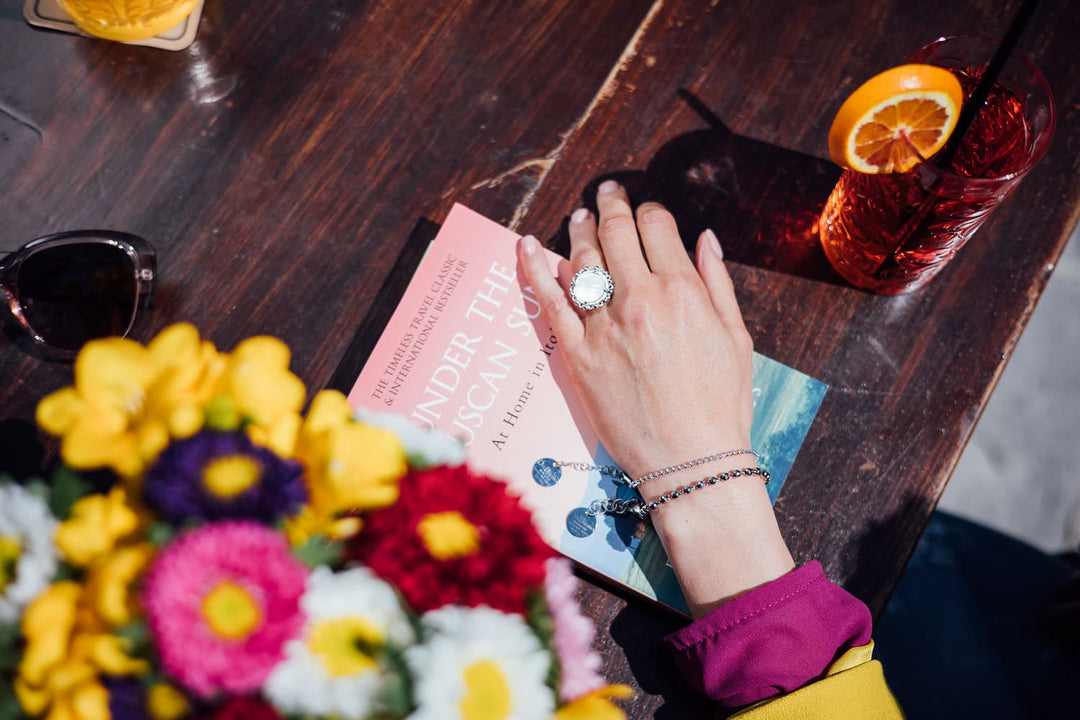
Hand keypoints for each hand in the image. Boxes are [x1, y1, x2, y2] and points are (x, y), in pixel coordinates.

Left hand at [517, 181, 793, 615]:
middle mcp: (639, 299)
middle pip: (615, 234)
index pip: (656, 227)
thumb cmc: (722, 404)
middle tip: (606, 194)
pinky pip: (550, 302)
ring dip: (579, 231)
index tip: (645, 211)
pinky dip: (536, 269)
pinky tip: (528, 246)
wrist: (691, 461)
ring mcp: (604, 326)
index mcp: (682, 290)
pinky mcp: (577, 355)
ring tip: (579, 217)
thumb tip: (704, 238)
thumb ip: (717, 282)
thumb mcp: (736, 337)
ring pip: (582, 261)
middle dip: (610, 206)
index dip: (648, 211)